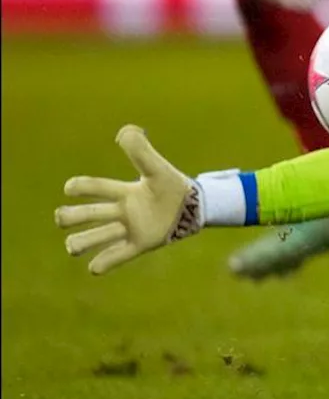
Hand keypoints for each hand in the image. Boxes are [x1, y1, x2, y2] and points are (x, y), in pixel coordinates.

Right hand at [56, 125, 202, 274]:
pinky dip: (104, 263)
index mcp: (125, 191)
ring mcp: (130, 228)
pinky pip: (119, 256)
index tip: (70, 188)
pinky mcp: (141, 244)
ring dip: (81, 242)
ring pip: (98, 237)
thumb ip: (142, 150)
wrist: (196, 206)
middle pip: (90, 214)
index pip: (96, 188)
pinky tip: (94, 267)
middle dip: (71, 217)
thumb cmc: (174, 186)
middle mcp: (123, 211)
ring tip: (72, 247)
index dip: (80, 187)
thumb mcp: (158, 167)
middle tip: (63, 219)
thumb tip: (124, 131)